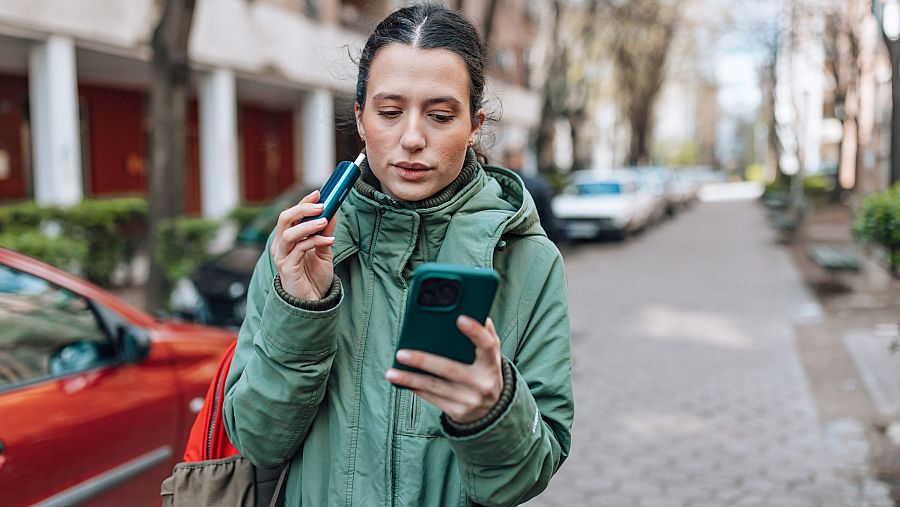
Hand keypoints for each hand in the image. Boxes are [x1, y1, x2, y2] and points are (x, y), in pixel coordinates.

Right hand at [271, 189, 337, 299]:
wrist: (313, 302)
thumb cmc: (314, 277)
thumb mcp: (323, 250)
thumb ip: (325, 232)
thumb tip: (333, 211)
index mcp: (287, 238)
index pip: (291, 215)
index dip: (303, 202)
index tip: (319, 193)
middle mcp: (281, 245)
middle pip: (284, 219)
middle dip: (302, 209)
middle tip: (322, 204)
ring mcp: (282, 257)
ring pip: (289, 234)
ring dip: (308, 225)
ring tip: (325, 221)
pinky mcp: (287, 268)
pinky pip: (300, 250)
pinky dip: (315, 242)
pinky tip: (329, 240)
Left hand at [385, 316, 502, 423]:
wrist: (491, 410)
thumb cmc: (485, 372)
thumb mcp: (491, 354)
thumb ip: (486, 333)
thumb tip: (474, 309)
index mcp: (492, 364)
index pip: (487, 345)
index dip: (475, 332)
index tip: (460, 318)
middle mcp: (482, 383)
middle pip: (450, 369)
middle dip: (424, 361)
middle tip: (402, 353)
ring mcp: (469, 400)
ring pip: (435, 387)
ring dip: (411, 379)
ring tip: (391, 372)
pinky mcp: (457, 412)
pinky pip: (432, 398)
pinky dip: (415, 388)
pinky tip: (400, 381)